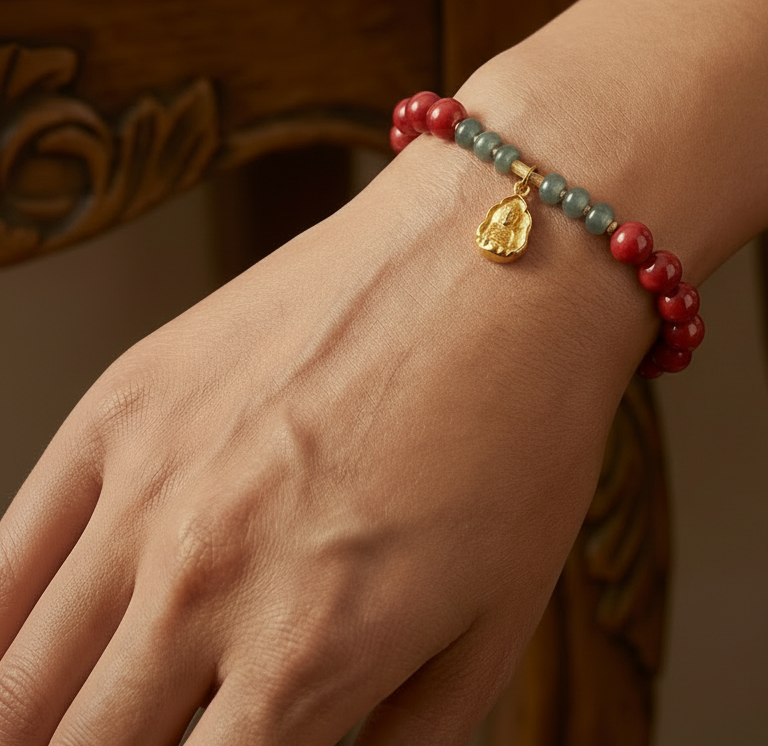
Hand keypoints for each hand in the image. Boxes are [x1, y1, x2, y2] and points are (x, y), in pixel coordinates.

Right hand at [0, 131, 650, 745]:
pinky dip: (3, 626)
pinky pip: (7, 555)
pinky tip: (24, 652)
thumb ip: (405, 741)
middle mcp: (205, 585)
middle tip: (138, 738)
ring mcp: (150, 486)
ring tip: (76, 718)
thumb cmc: (522, 433)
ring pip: (19, 680)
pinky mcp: (125, 404)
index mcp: (308, 659)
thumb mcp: (495, 623)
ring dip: (38, 724)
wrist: (502, 263)